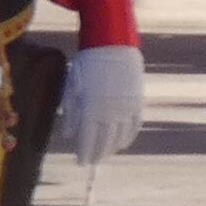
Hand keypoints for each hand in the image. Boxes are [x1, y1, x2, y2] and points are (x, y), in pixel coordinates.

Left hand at [61, 40, 145, 168]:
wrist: (113, 44)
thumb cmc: (88, 64)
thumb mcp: (73, 87)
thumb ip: (71, 113)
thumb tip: (68, 136)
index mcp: (91, 108)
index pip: (87, 139)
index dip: (84, 153)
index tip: (80, 162)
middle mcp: (109, 111)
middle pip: (104, 141)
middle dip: (97, 154)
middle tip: (92, 161)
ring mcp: (126, 107)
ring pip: (120, 136)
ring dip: (112, 148)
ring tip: (106, 153)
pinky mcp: (137, 101)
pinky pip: (135, 125)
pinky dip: (129, 137)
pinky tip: (123, 143)